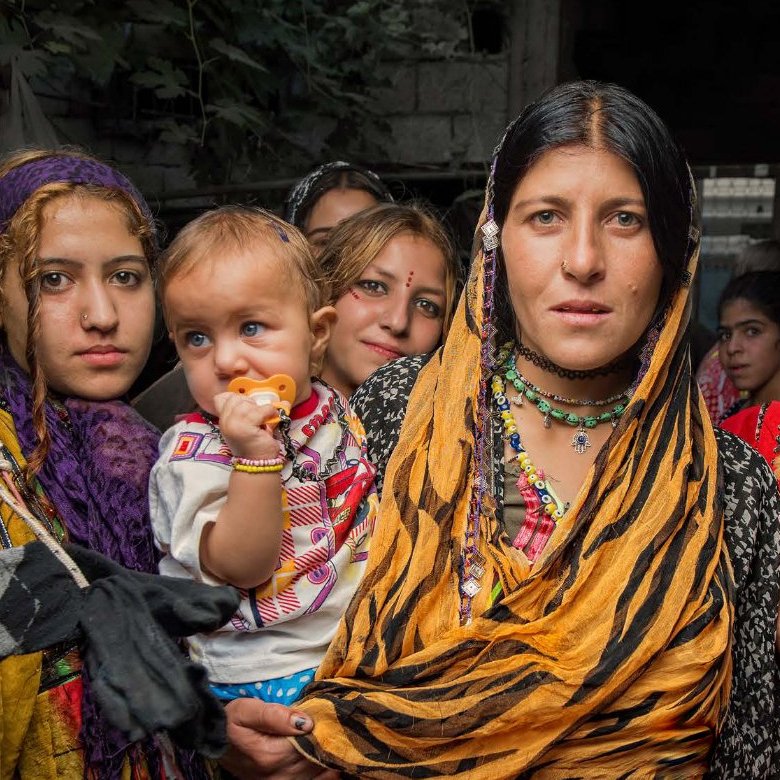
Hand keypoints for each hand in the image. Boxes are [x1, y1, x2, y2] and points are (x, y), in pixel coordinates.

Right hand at [214, 392, 280, 460]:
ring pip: (247, 403)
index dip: (237, 398)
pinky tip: (271, 420)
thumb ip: (250, 411)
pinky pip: (260, 410)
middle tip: (257, 416)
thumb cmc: (256, 444)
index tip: (247, 408)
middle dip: (250, 403)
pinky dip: (269, 412)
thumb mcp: (248, 425)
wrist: (258, 464)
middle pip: (235, 398)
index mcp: (223, 420)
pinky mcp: (245, 427)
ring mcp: (233, 424)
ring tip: (264, 420)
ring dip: (260, 409)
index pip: (222, 398)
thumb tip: (275, 399)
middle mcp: (225, 421)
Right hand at [220, 698, 339, 778]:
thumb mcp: (246, 710)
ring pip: (318, 771)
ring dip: (326, 754)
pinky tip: (326, 756)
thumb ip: (274, 715)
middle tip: (332, 722)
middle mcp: (279, 775)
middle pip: (317, 758)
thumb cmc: (231, 722)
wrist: (215, 742)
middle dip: (326, 740)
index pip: (311, 743)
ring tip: (329, 735)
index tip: (329, 713)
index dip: (323, 728)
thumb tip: (306, 722)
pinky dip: (324, 770)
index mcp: (272, 755)